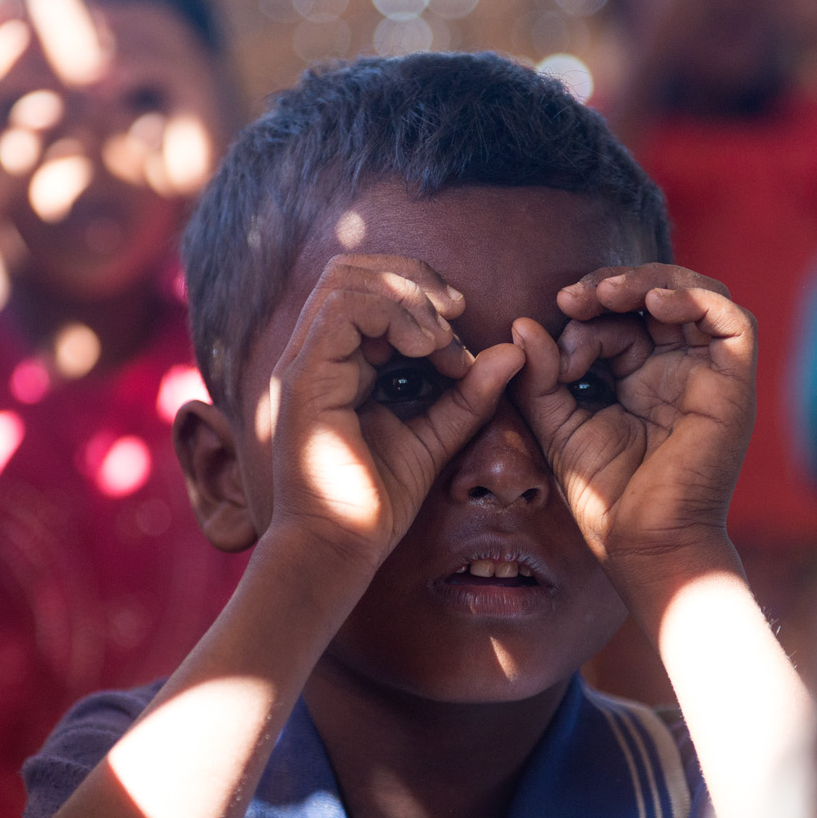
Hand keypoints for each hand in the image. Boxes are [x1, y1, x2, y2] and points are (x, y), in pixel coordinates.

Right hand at [268, 255, 524, 566]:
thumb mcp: (436, 437)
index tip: (460, 332)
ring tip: (441, 336)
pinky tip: (427, 349)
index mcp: (336, 364)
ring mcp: (304, 363)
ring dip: (406, 295)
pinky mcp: (304, 378)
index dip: (419, 293)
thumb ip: (468, 395)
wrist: (339, 548)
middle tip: (457, 310)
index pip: (367, 290)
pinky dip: (394, 315)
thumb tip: (512, 353)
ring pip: (346, 278)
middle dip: (414, 277)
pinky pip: (343, 309)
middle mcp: (313, 355)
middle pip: (352, 268)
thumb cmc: (376, 502)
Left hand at [510, 265, 752, 570]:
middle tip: (573, 298)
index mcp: (639, 381)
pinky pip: (731, 321)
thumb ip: (540, 378)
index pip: (617, 322)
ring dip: (650, 281)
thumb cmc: (605, 498)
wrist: (643, 544)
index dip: (584, 316)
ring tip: (609, 292)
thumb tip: (522, 324)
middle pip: (656, 298)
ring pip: (695, 297)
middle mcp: (677, 372)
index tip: (550, 339)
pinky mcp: (732, 385)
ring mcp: (707, 376)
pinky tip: (653, 302)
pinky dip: (696, 298)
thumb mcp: (557, 427)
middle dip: (612, 286)